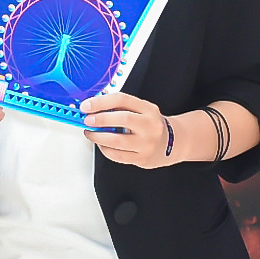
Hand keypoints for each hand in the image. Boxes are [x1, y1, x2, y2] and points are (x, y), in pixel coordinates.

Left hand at [83, 92, 213, 167]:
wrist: (173, 143)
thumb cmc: (151, 124)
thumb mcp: (141, 110)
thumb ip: (120, 108)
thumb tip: (94, 108)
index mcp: (148, 109)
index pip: (122, 100)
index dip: (101, 102)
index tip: (86, 106)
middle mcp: (150, 126)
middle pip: (122, 119)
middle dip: (100, 119)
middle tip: (87, 120)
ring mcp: (147, 144)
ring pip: (117, 141)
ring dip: (98, 137)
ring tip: (90, 133)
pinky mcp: (142, 159)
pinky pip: (118, 156)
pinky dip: (105, 150)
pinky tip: (101, 144)